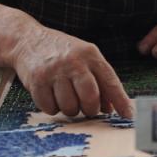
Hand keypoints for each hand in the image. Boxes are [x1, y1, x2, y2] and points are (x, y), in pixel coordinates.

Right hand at [11, 27, 132, 118]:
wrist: (29, 40)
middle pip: (90, 97)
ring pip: (70, 106)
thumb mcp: (86, 58)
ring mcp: (54, 71)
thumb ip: (100, 80)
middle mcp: (74, 61)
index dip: (120, 101)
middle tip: (88, 109)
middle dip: (91, 109)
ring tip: (67, 98)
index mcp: (91, 55)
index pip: (110, 81)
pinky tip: (52, 96)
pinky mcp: (37, 81)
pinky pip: (50, 108)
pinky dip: (53, 108)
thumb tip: (110, 108)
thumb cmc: (64, 53)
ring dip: (70, 110)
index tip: (128, 115)